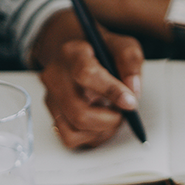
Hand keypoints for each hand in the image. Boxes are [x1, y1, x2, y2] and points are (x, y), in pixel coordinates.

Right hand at [33, 10, 143, 148]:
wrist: (75, 56)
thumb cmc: (100, 52)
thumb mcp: (121, 45)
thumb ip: (130, 61)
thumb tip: (133, 91)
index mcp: (72, 54)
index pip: (86, 75)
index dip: (111, 92)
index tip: (131, 103)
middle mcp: (55, 77)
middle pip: (79, 113)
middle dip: (109, 120)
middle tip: (123, 113)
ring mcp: (51, 99)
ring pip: (75, 130)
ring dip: (102, 130)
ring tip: (112, 116)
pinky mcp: (53, 116)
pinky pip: (71, 138)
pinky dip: (91, 137)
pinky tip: (100, 124)